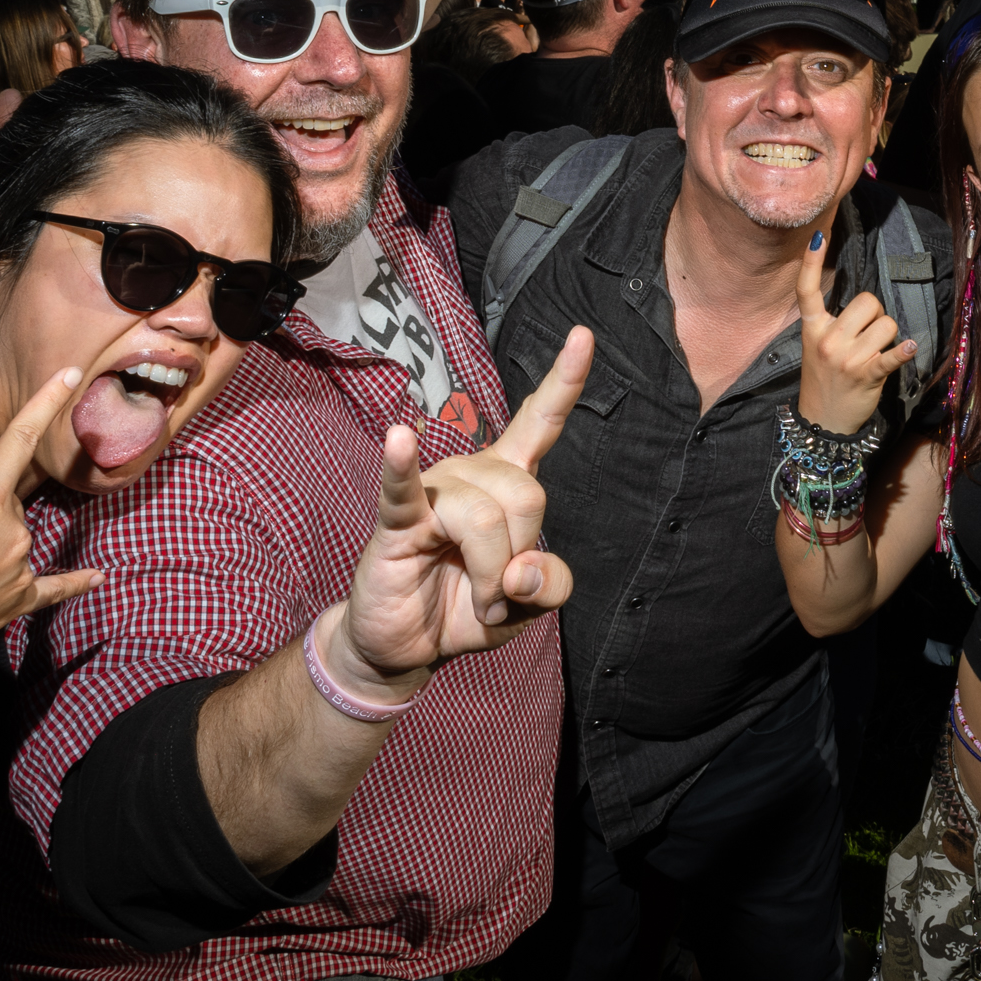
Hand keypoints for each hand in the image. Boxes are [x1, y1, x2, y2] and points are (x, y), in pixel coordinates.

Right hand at [0, 368, 101, 693]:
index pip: (18, 438)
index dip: (45, 400)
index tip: (71, 372)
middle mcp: (12, 535)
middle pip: (4, 504)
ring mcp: (18, 574)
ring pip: (11, 541)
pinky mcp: (14, 607)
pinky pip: (52, 589)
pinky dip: (75, 583)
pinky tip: (99, 577)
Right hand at [333, 328, 588, 694]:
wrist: (408, 645)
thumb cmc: (465, 606)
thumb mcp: (530, 605)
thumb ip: (549, 585)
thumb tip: (521, 569)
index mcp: (506, 480)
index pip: (540, 422)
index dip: (564, 381)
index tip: (583, 335)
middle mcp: (471, 473)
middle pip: (526, 494)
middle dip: (521, 556)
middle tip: (498, 592)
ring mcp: (432, 492)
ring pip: (484, 517)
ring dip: (487, 577)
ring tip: (476, 600)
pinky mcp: (397, 522)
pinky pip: (404, 489)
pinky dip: (401, 466)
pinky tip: (399, 440)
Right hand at [796, 214, 913, 434]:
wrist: (822, 422)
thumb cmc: (824, 379)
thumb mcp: (816, 347)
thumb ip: (833, 323)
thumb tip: (864, 302)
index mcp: (812, 329)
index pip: (807, 290)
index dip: (811, 262)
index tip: (818, 237)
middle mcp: (828, 339)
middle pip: (867, 301)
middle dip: (876, 314)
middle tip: (869, 335)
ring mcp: (847, 358)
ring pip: (886, 324)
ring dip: (890, 336)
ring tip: (878, 353)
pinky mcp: (867, 375)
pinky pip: (891, 355)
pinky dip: (903, 351)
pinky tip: (910, 348)